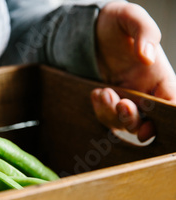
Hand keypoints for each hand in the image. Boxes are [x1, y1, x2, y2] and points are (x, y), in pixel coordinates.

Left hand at [92, 1, 175, 141]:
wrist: (90, 27)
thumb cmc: (116, 21)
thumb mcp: (130, 17)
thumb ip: (144, 32)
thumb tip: (147, 56)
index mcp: (159, 74)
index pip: (171, 101)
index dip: (167, 115)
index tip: (151, 116)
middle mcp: (145, 90)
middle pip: (148, 120)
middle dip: (134, 119)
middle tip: (121, 103)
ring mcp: (127, 97)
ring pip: (125, 123)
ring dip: (112, 114)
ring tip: (102, 91)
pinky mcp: (109, 100)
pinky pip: (107, 117)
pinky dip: (101, 110)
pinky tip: (96, 93)